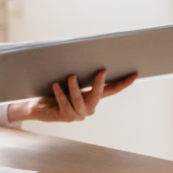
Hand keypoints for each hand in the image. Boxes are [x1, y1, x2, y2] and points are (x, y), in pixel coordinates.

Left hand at [8, 69, 137, 122]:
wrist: (37, 107)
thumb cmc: (54, 91)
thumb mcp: (68, 80)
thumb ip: (78, 73)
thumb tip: (83, 54)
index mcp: (93, 98)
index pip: (112, 90)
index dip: (123, 83)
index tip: (135, 74)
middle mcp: (89, 108)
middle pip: (99, 95)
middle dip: (100, 83)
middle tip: (101, 71)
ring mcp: (78, 114)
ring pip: (79, 100)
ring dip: (74, 88)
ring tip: (70, 77)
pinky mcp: (66, 117)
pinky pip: (65, 104)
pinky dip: (60, 94)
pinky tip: (56, 85)